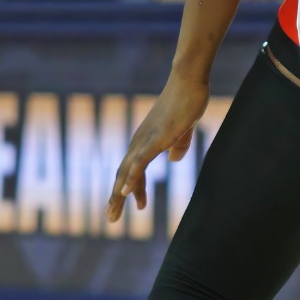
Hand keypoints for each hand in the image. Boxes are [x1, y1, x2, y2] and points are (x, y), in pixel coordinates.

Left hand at [107, 71, 209, 221]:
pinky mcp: (156, 138)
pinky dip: (131, 178)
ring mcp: (146, 140)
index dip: (134, 189)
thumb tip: (174, 159)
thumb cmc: (187, 101)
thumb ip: (178, 144)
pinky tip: (125, 193)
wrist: (189, 81)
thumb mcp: (183, 129)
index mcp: (146, 141)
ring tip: (112, 214)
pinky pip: (140, 162)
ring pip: (127, 172)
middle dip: (116, 198)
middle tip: (110, 219)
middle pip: (123, 174)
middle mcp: (140, 142)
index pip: (134, 170)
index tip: (138, 207)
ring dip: (118, 194)